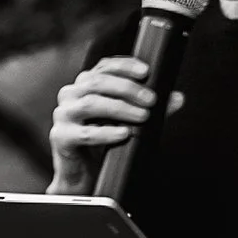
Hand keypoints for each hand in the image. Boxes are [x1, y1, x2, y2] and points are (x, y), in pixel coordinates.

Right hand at [47, 56, 179, 194]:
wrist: (82, 172)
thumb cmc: (102, 140)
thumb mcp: (127, 118)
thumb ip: (148, 106)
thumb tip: (176, 98)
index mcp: (85, 85)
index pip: (104, 67)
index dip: (125, 66)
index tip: (146, 72)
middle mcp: (71, 95)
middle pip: (97, 82)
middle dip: (127, 88)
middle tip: (151, 100)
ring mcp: (63, 115)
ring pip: (90, 103)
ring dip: (120, 108)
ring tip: (142, 116)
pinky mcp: (61, 137)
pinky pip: (84, 133)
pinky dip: (106, 132)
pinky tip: (123, 133)